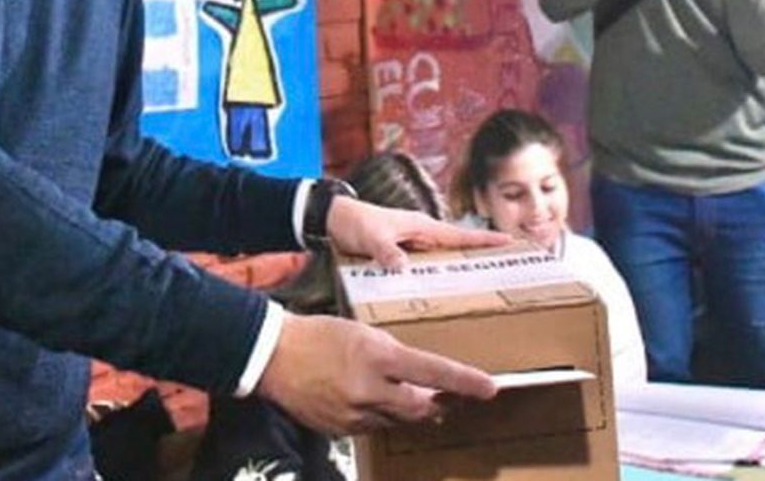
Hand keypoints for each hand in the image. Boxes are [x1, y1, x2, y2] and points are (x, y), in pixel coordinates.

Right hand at [256, 313, 497, 433]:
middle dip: (439, 404)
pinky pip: (374, 428)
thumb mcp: (364, 333)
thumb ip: (394, 356)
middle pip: (421, 408)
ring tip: (411, 396)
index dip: (464, 382)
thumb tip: (419, 378)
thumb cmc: (321, 334)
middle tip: (451, 397)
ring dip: (409, 410)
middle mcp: (369, 390)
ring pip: (398, 420)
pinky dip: (382, 416)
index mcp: (378, 358)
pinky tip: (374, 401)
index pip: (432, 372)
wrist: (274, 356)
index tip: (490, 388)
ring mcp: (354, 415)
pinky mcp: (341, 430)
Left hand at [327, 197, 510, 269]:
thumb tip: (402, 267)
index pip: (460, 235)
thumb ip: (386, 251)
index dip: (484, 240)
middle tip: (506, 269)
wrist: (334, 220)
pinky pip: (424, 268)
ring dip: (458, 270)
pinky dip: (435, 278)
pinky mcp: (402, 256)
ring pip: (442, 261)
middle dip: (481, 256)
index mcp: (422, 226)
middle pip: (458, 249)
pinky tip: (440, 295)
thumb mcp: (371, 236)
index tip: (510, 242)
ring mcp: (413, 246)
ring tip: (482, 287)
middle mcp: (422, 236)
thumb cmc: (356, 221)